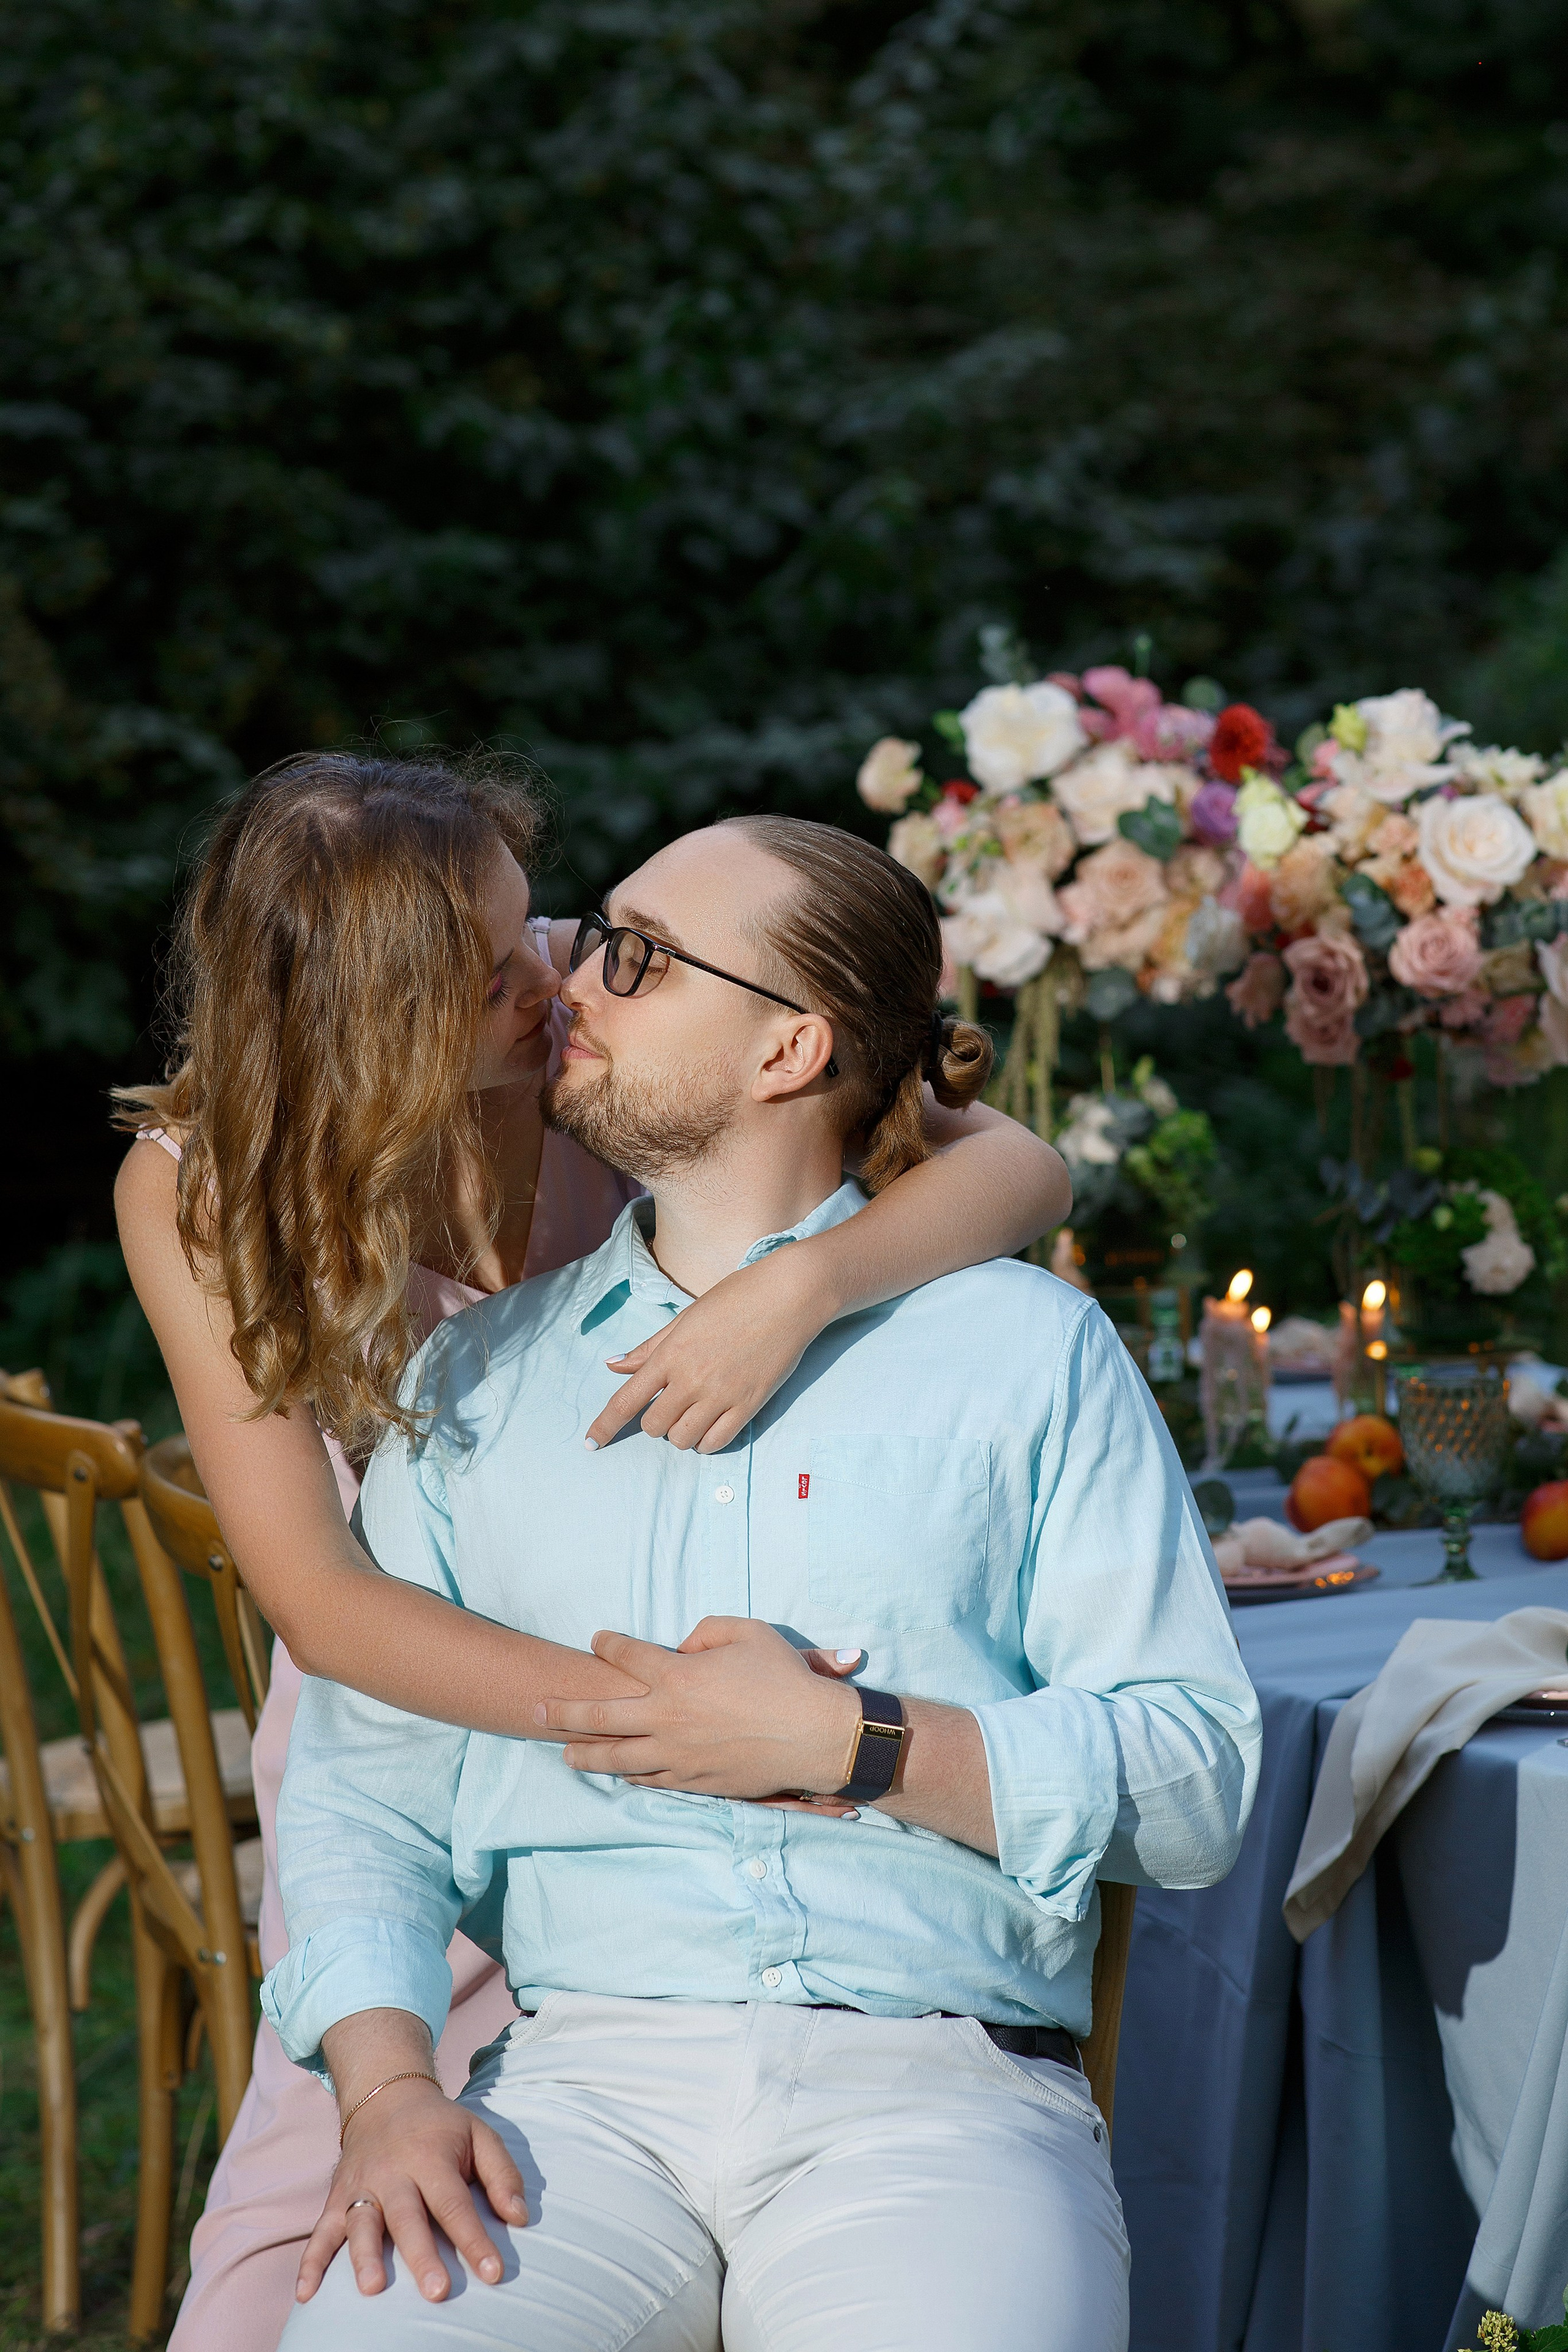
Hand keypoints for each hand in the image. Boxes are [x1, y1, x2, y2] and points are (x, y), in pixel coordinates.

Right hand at [297, 2077, 527, 2304]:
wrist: (386, 2096)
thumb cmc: (440, 2127)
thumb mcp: (479, 2134)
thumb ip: (502, 2174)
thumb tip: (520, 2218)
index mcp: (431, 2157)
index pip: (455, 2204)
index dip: (475, 2239)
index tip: (494, 2272)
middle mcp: (393, 2172)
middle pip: (408, 2217)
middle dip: (422, 2255)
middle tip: (437, 2291)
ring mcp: (361, 2186)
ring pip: (361, 2223)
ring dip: (365, 2257)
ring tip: (373, 2288)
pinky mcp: (337, 2197)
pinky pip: (320, 2231)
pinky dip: (310, 2262)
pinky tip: (306, 2294)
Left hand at [533, 1618, 862, 1799]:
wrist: (814, 1736)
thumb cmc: (784, 1679)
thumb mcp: (748, 1632)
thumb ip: (705, 1631)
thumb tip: (682, 1648)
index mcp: (678, 1677)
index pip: (627, 1656)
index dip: (608, 1645)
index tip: (596, 1640)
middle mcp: (667, 1719)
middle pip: (600, 1716)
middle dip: (563, 1711)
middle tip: (536, 1709)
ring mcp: (677, 1755)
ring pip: (616, 1757)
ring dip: (585, 1753)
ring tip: (562, 1752)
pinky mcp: (693, 1782)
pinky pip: (649, 1779)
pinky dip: (627, 1775)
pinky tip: (615, 1773)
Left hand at [586, 1249, 824, 1452]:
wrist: (790, 1294)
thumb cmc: (736, 1297)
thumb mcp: (686, 1317)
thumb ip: (649, 1347)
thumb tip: (612, 1366)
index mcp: (671, 1354)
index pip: (626, 1401)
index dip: (604, 1426)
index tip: (590, 1443)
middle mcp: (691, 1379)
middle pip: (653, 1426)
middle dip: (653, 1422)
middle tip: (668, 1405)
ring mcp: (721, 1395)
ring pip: (682, 1439)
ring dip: (679, 1433)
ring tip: (691, 1414)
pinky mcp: (749, 1405)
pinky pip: (716, 1442)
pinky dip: (705, 1441)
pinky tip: (709, 1426)